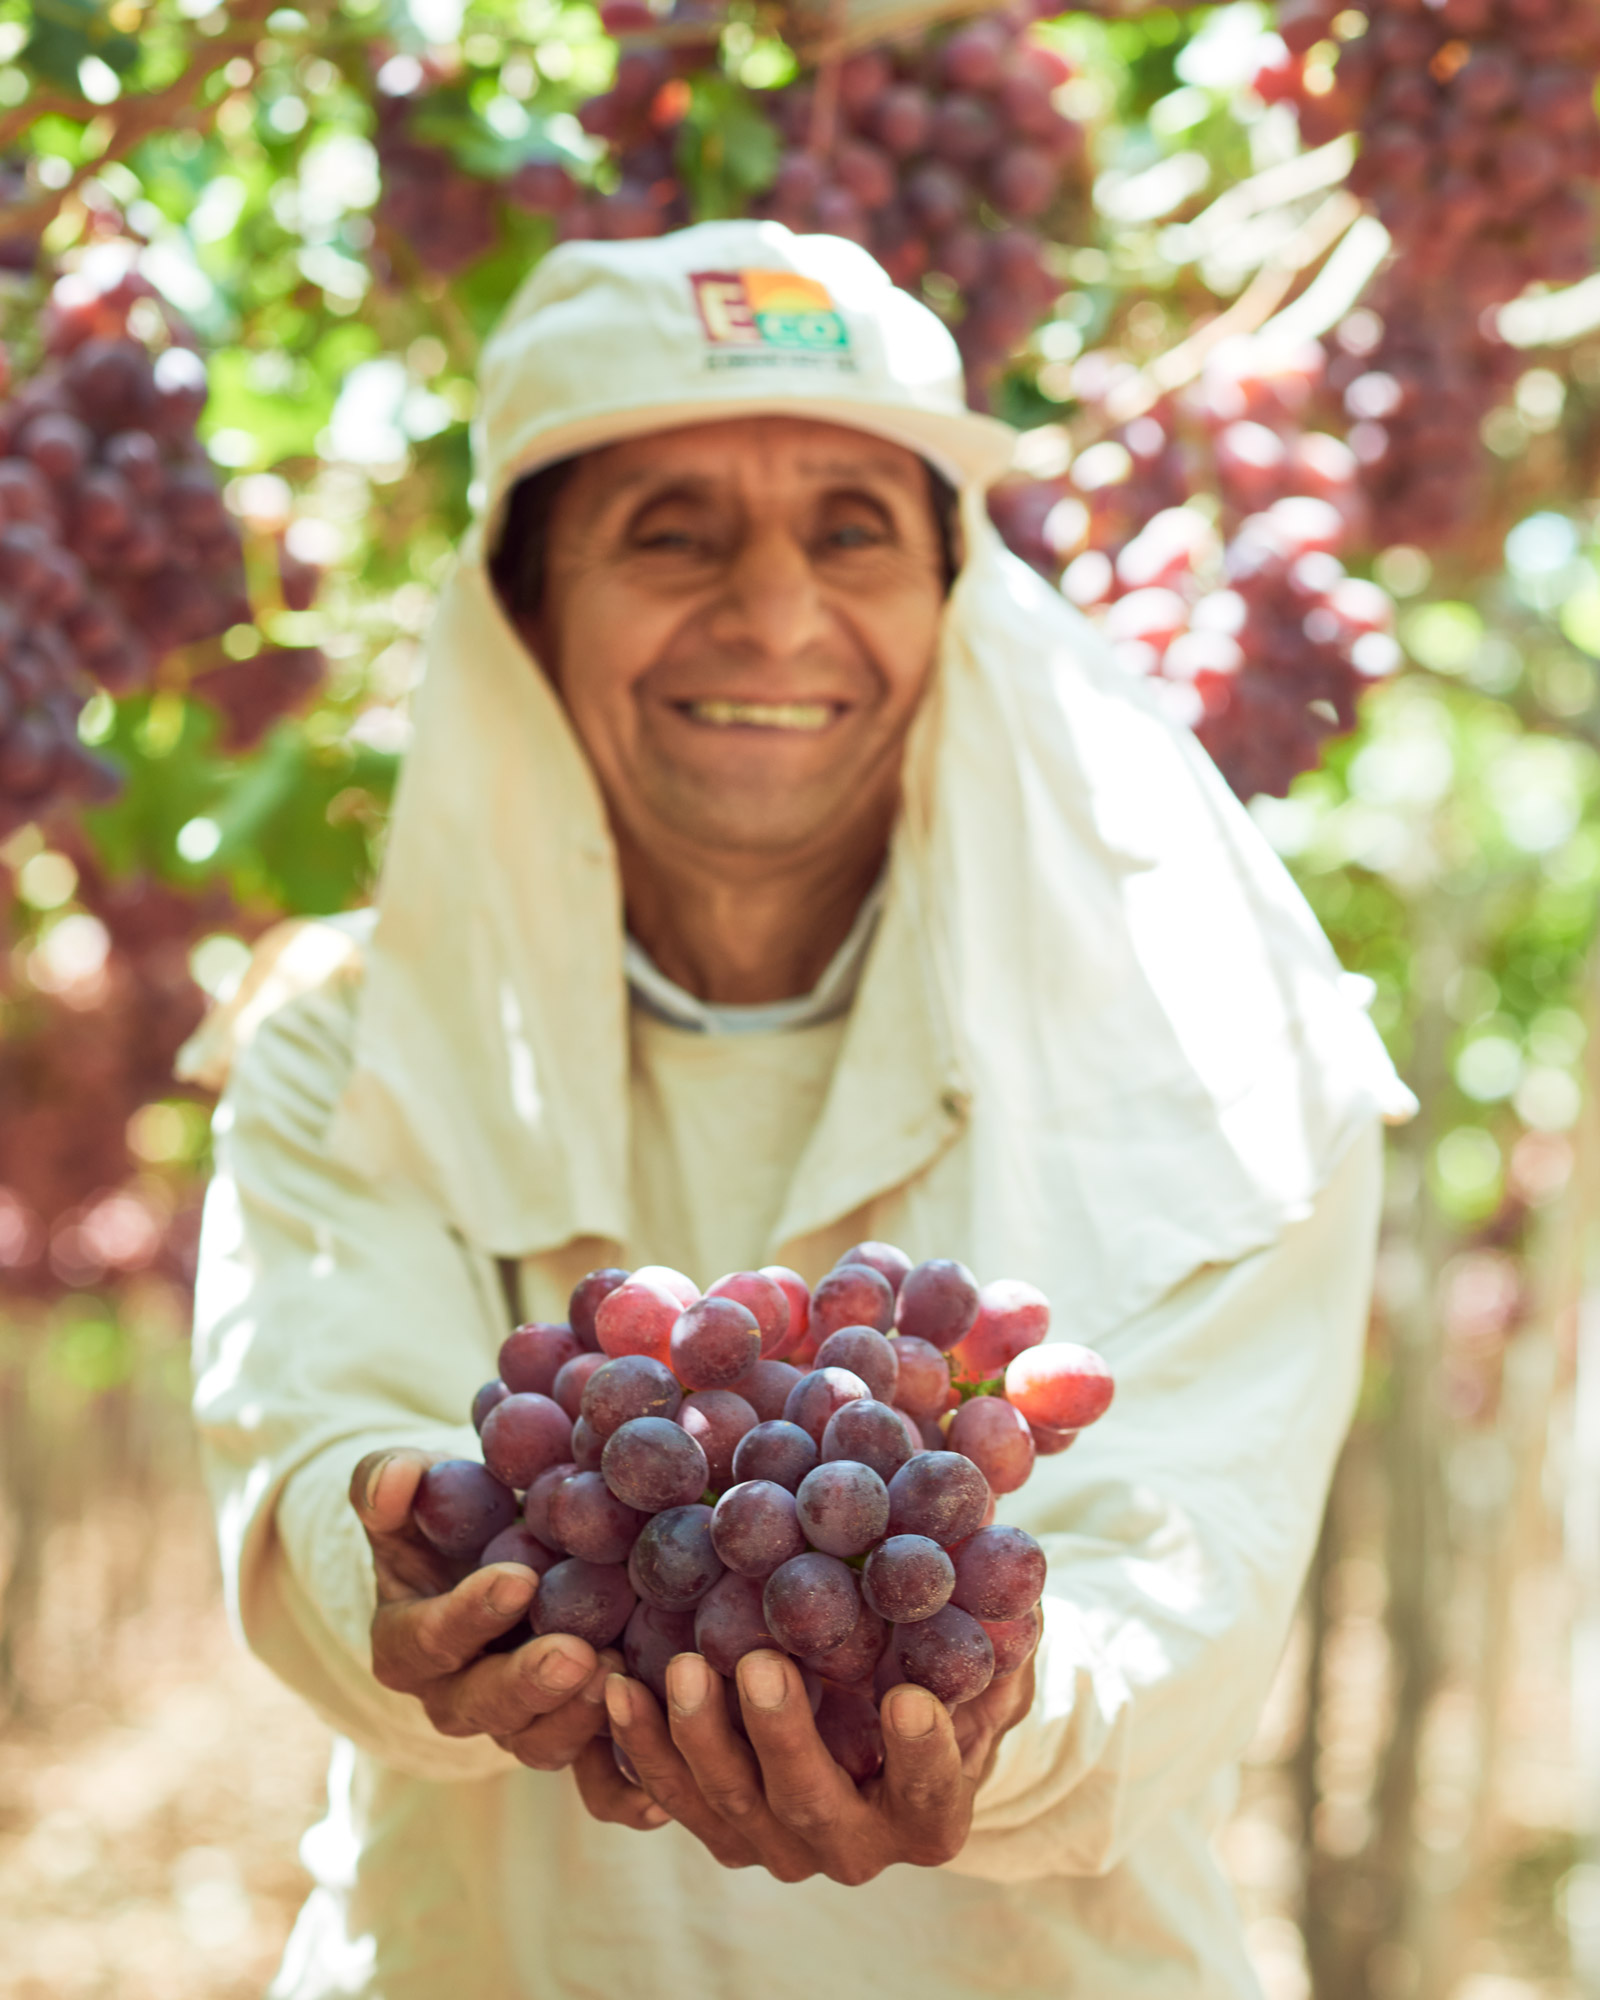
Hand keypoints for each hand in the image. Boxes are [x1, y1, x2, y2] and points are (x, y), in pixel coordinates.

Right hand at [349, 1448, 615, 1769]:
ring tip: (621, 1674)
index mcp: (407, 1644)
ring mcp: (515, 1723)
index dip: (468, 1616)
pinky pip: (591, 1774)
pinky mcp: (569, 1738)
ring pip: (539, 1744)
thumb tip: (395, 1477)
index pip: (427, 1640)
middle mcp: (455, 1697)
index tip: (518, 1580)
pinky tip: (654, 1760)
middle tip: (577, 1654)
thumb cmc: (449, 1512)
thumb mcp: (411, 1488)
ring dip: (578, 1720)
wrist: (498, 1549)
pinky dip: (621, 1777)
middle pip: (484, 1707)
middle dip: (529, 1684)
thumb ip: (386, 1481)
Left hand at [572, 1641, 1037, 1882]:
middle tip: (762, 1666)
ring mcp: (778, 1843)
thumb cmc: (944, 1678)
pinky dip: (640, 1745)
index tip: (910, 1698)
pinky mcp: (718, 1826)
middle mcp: (855, 1845)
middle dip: (782, 1738)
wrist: (885, 1722)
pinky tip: (616, 1686)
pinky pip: (669, 1796)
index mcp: (930, 1815)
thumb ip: (997, 1633)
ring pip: (730, 1807)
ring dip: (697, 1740)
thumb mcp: (983, 1660)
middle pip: (812, 1804)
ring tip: (681, 1669)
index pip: (932, 1793)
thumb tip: (1010, 1574)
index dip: (922, 1755)